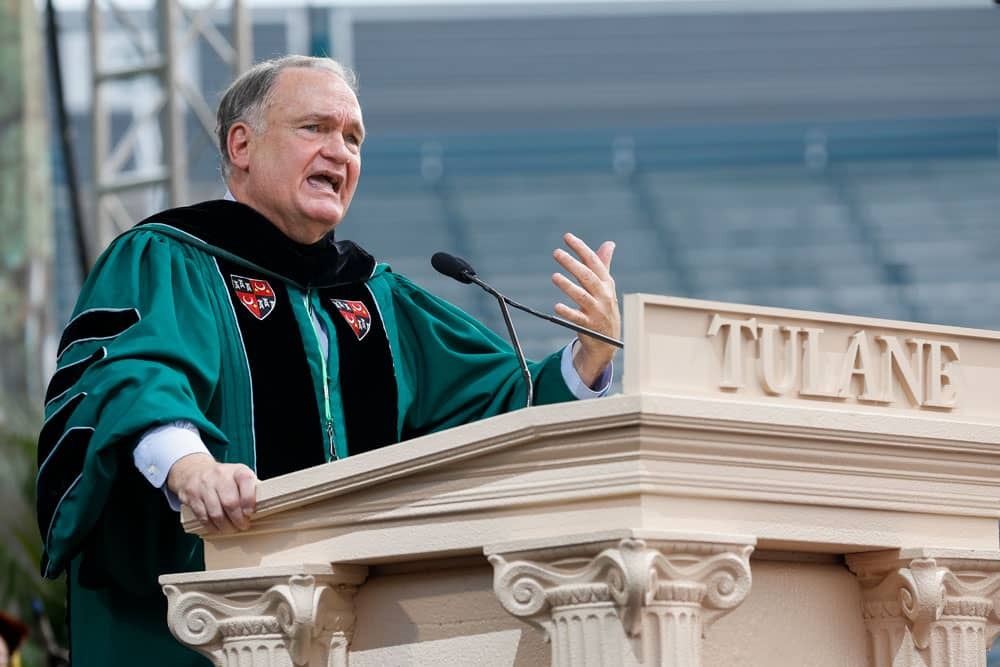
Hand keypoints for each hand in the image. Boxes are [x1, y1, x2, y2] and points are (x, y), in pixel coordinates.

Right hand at [166, 453, 257, 532]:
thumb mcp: (239, 476)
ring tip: (230, 529)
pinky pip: (203, 516)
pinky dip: (211, 527)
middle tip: (242, 526)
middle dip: (238, 519)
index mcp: (237, 470)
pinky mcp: (192, 496)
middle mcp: (220, 475)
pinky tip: (217, 528)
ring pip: (216, 513)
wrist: (193, 470)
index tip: (250, 513)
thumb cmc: (223, 478)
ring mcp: (204, 485)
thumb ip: (251, 489)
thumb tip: (266, 506)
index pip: (246, 482)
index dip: (249, 501)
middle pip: (230, 502)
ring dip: (225, 526)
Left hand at [551, 232, 620, 387]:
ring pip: (582, 296)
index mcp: (607, 283)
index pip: (594, 262)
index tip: (567, 237)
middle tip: (556, 253)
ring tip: (554, 276)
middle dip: (572, 263)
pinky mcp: (589, 326)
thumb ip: (603, 265)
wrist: (608, 340)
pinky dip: (567, 312)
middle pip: (587, 277)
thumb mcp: (606, 286)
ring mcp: (597, 311)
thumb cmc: (604, 307)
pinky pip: (577, 318)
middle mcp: (604, 295)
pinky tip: (556, 307)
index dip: (581, 248)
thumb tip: (609, 244)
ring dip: (568, 286)